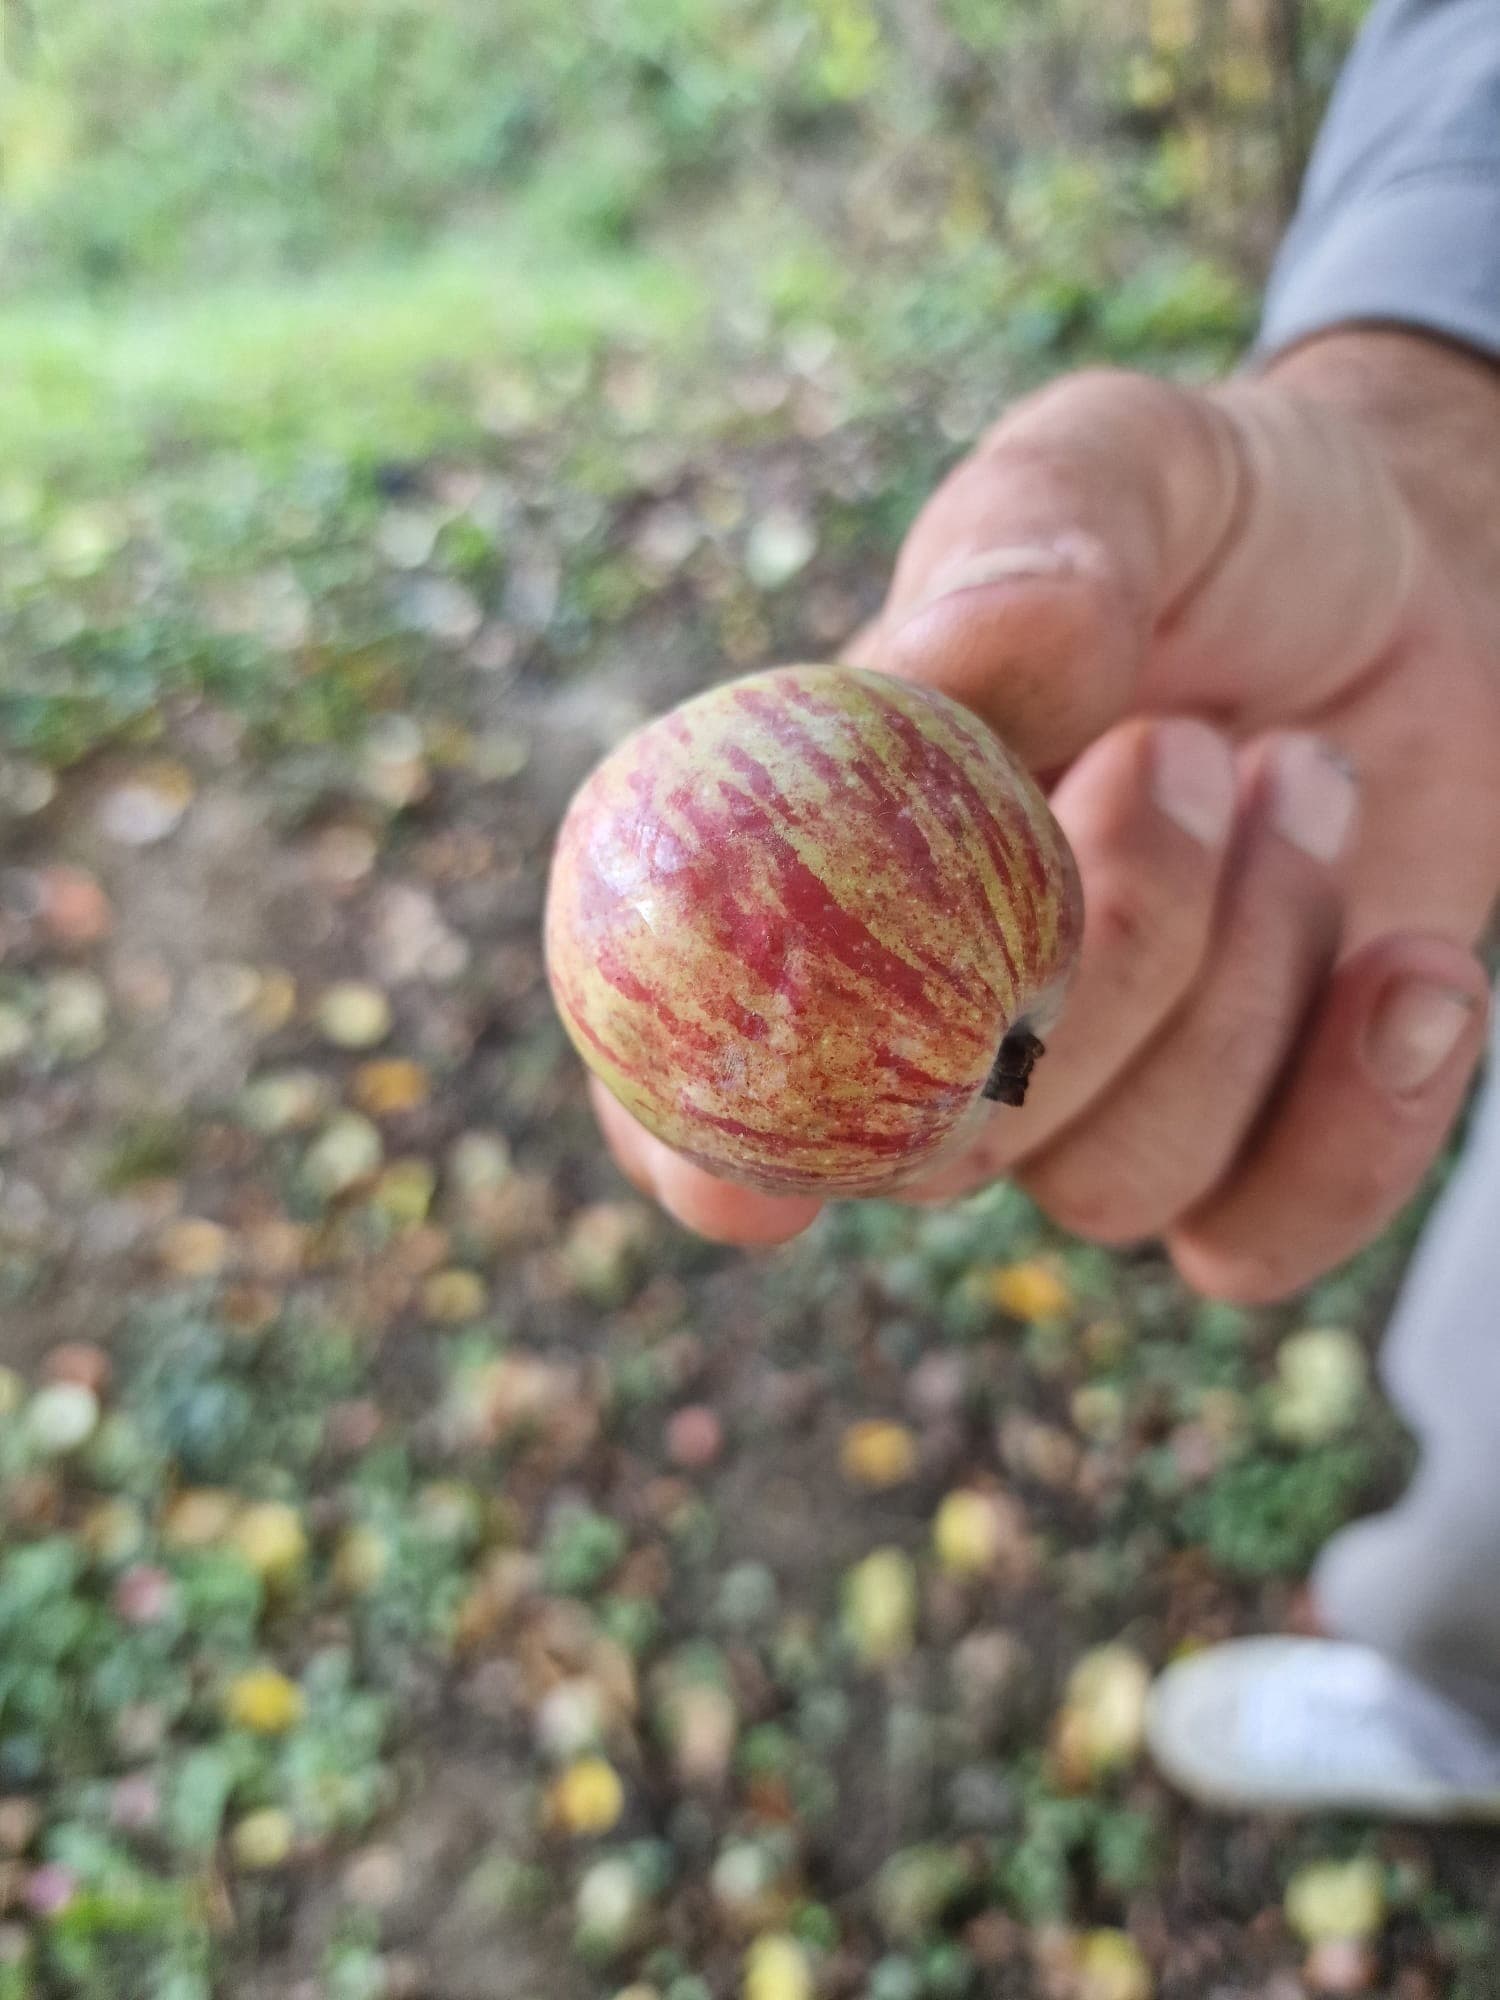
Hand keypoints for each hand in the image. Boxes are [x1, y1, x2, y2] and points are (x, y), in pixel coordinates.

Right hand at [592, 330, 1499, 1299]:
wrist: (1429, 576)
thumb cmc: (1229, 523)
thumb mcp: (1133, 461)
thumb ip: (1043, 528)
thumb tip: (982, 656)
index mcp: (841, 866)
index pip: (707, 1052)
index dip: (696, 1145)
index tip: (750, 1188)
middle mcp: (942, 1016)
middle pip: (935, 1145)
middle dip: (1093, 960)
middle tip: (1188, 745)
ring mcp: (1098, 1097)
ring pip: (1111, 1185)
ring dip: (1244, 980)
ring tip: (1309, 778)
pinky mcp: (1252, 1144)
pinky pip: (1261, 1246)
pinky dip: (1359, 1129)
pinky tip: (1418, 967)